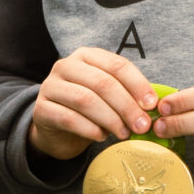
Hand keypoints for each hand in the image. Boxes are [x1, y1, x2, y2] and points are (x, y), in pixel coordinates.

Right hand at [29, 47, 159, 159]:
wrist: (57, 130)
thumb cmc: (89, 110)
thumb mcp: (108, 95)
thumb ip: (127, 94)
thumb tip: (153, 106)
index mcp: (86, 56)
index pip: (116, 65)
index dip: (137, 85)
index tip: (152, 105)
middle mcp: (65, 66)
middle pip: (102, 83)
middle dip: (127, 106)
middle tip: (142, 126)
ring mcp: (49, 87)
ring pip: (86, 100)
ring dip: (110, 119)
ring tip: (124, 133)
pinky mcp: (40, 110)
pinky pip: (69, 119)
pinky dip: (90, 129)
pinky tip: (101, 136)